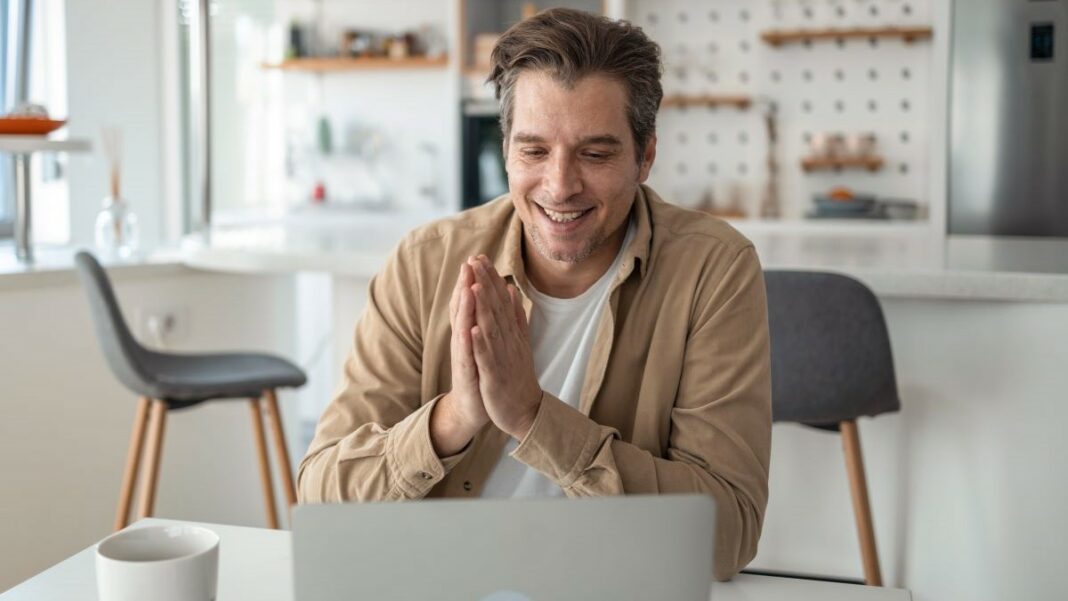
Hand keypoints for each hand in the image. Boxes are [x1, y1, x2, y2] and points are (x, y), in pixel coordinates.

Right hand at [430, 262, 488, 456]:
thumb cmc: (478, 373)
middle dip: (465, 285)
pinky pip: (467, 355)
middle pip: (462, 309)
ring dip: (464, 308)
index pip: (469, 301)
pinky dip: (468, 341)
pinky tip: (469, 328)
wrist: (472, 407)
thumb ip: (482, 320)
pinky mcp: (466, 373)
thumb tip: (489, 297)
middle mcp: (462, 341)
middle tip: (468, 262)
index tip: (477, 257)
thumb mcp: (482, 343)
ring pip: (462, 328)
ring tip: (467, 287)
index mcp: (469, 332)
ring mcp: (463, 356)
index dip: (472, 279)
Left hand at [468, 256, 541, 439]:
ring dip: (484, 308)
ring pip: (492, 329)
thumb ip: (516, 316)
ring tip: (475, 286)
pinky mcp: (495, 376)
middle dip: (486, 284)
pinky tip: (474, 328)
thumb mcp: (519, 342)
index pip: (501, 301)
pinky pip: (487, 358)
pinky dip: (481, 343)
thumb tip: (512, 290)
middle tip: (477, 260)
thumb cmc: (518, 376)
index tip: (481, 258)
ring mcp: (502, 358)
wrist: (525, 411)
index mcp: (512, 333)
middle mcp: (509, 341)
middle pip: (497, 309)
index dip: (491, 279)